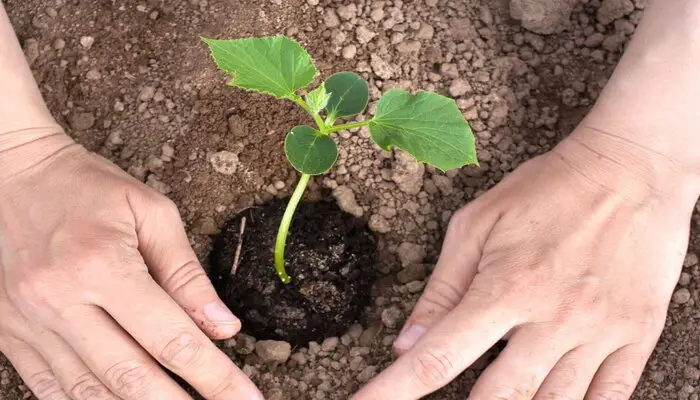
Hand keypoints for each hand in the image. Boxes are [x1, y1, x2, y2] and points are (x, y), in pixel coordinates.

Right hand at [0, 132, 262, 398]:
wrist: (10, 175)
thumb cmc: (88, 187)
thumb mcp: (151, 213)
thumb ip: (187, 274)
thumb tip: (224, 327)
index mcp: (102, 266)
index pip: (172, 338)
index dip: (216, 377)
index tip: (248, 399)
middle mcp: (61, 302)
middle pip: (131, 379)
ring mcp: (29, 324)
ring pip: (89, 394)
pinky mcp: (10, 334)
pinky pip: (48, 390)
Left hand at [353, 127, 699, 398]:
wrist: (631, 168)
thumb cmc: (548, 189)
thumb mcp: (478, 224)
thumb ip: (442, 288)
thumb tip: (406, 343)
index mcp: (505, 290)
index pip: (437, 359)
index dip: (394, 392)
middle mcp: (552, 319)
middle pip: (498, 399)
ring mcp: (599, 332)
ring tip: (500, 398)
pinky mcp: (637, 334)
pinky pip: (611, 398)